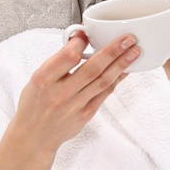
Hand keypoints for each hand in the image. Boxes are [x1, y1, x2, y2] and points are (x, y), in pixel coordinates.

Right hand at [10, 31, 139, 158]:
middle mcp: (60, 93)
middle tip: (128, 39)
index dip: (82, 43)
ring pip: (102, 81)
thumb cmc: (35, 103)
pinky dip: (116, 80)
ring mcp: (74, 106)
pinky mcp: (85, 115)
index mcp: (44, 79)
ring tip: (134, 52)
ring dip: (121, 65)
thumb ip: (58, 60)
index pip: (68, 57)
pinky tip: (125, 70)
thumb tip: (81, 39)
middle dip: (113, 51)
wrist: (34, 137)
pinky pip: (104, 94)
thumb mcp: (37, 77)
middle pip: (92, 68)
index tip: (90, 33)